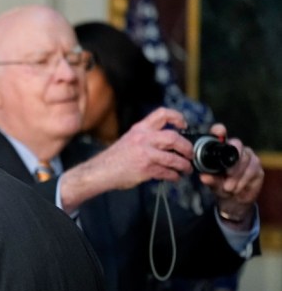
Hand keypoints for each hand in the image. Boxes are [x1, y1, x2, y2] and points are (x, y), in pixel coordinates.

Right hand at [61, 107, 190, 212]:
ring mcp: (145, 154)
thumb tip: (169, 142)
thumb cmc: (114, 158)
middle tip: (190, 153)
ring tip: (186, 168)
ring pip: (174, 158)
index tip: (184, 125)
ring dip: (184, 165)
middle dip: (187, 147)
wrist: (100, 171)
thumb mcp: (130, 139)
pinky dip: (174, 176)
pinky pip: (167, 172)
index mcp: (140, 128)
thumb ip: (147, 137)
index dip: (178, 117)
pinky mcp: (145, 169)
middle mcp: (143, 139)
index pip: (163, 114)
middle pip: (174, 137)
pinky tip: (174, 177)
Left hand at [198, 124, 263, 228]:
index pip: (221, 135)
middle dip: (232, 160)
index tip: (218, 131)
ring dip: (236, 175)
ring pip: (245, 159)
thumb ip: (209, 179)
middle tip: (227, 173)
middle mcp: (236, 150)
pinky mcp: (257, 166)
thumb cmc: (220, 185)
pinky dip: (243, 180)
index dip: (219, 131)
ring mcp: (248, 157)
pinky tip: (236, 188)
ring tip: (228, 187)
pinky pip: (252, 170)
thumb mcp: (213, 183)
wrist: (234, 199)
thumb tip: (203, 176)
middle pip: (237, 145)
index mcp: (221, 150)